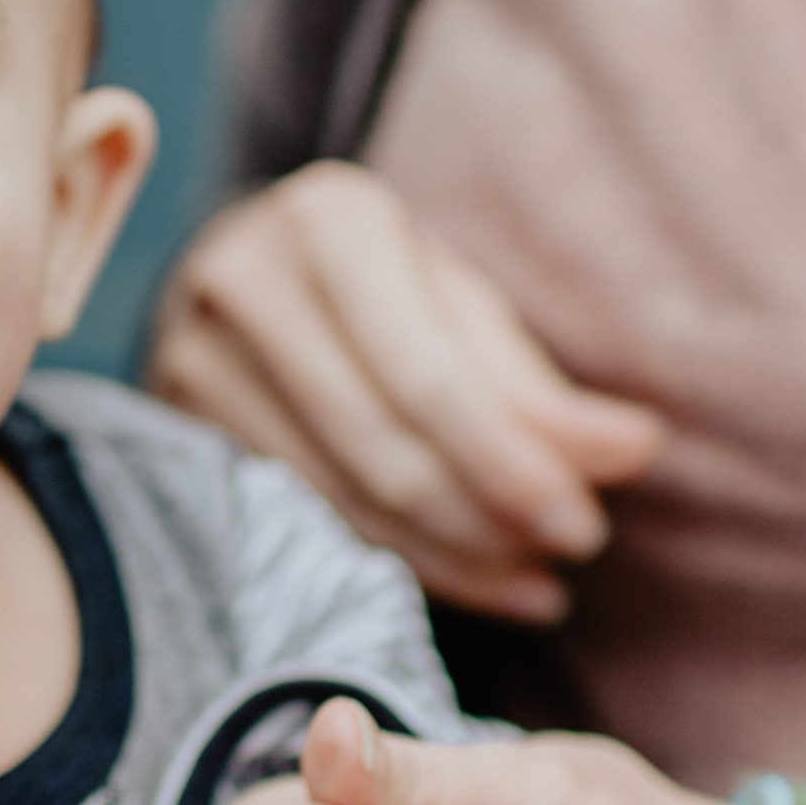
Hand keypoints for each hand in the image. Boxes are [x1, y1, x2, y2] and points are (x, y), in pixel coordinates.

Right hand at [150, 163, 662, 620]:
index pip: (429, 378)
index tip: (585, 525)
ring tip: (531, 583)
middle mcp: (245, 279)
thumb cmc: (378, 280)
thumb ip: (535, 385)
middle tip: (565, 557)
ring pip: (340, 493)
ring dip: (450, 555)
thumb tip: (631, 452)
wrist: (239, 263)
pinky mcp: (174, 421)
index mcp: (332, 221)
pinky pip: (302, 516)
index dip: (511, 465)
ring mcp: (191, 355)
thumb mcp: (457, 298)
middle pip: (382, 444)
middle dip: (487, 518)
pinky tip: (463, 577)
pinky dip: (392, 558)